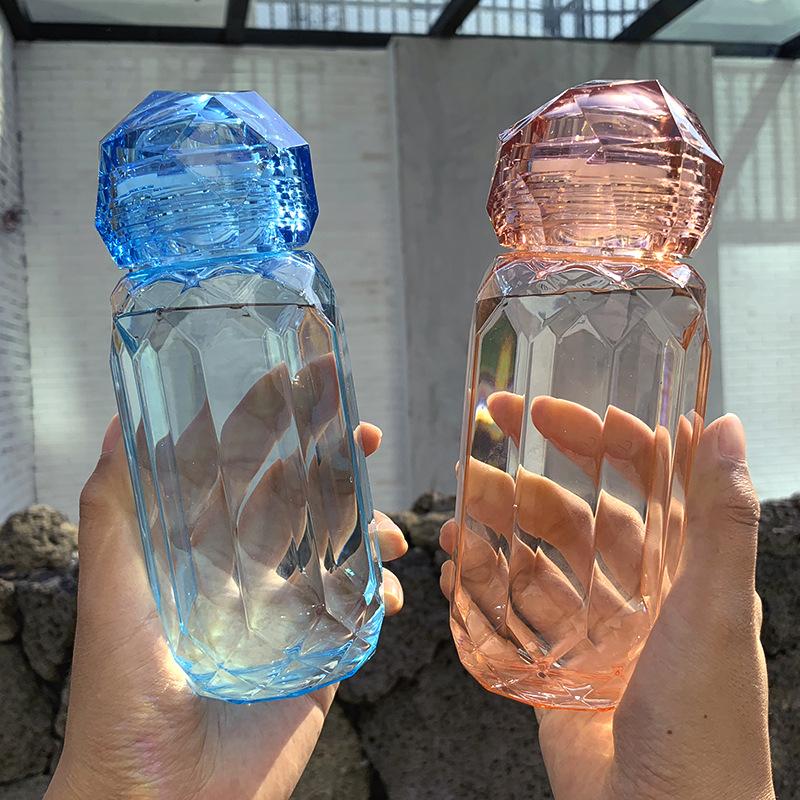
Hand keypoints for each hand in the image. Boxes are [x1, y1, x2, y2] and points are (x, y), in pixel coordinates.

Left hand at [46, 414, 406, 799]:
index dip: (273, 422)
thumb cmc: (123, 694)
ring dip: (368, 525)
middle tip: (365, 434)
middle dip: (333, 460)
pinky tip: (388, 591)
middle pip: (299, 497)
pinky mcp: (321, 655)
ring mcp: (286, 611)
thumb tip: (125, 422)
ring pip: (338, 546)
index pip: (241, 467)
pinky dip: (381, 592)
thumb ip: (115, 507)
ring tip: (388, 530)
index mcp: (199, 548)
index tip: (304, 383)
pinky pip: (360, 610)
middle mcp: (244, 571)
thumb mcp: (113, 589)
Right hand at [440, 400, 773, 799]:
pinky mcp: (553, 664)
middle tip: (483, 442)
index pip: (636, 479)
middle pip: (573, 512)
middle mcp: (633, 589)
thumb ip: (722, 519)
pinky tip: (457, 561)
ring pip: (535, 558)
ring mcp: (589, 627)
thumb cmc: (704, 720)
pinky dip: (483, 582)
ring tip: (457, 508)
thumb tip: (724, 425)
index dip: (594, 437)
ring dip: (496, 525)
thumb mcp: (719, 611)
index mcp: (679, 566)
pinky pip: (511, 610)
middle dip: (529, 473)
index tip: (546, 411)